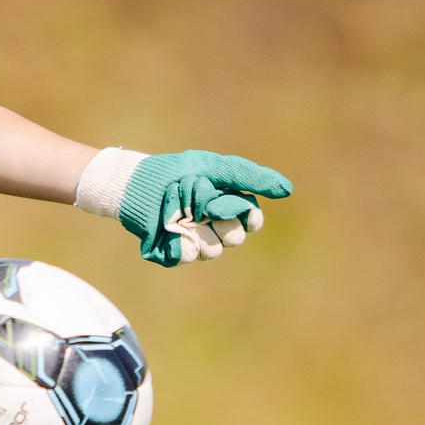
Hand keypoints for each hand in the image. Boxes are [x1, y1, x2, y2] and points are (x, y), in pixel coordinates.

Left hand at [118, 150, 291, 266]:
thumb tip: (288, 190)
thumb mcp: (216, 168)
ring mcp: (194, 242)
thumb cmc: (176, 172)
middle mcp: (214, 228)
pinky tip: (169, 227)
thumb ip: (251, 177)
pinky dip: (180, 241)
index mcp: (228, 207)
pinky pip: (188, 256)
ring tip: (178, 209)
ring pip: (213, 250)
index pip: (251, 220)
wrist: (136, 183)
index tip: (241, 207)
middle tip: (197, 197)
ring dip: (198, 226)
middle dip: (218, 214)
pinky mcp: (173, 254)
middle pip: (235, 237)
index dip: (250, 216)